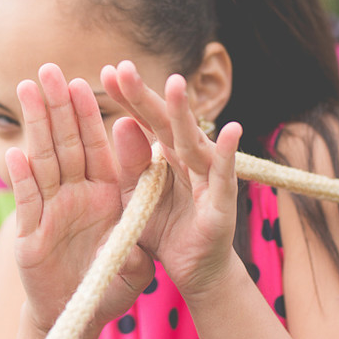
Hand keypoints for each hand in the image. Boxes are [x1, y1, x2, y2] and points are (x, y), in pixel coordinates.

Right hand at [5, 64, 155, 334]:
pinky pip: (28, 202)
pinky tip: (16, 153)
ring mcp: (51, 211)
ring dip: (35, 126)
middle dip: (58, 106)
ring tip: (27, 91)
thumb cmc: (111, 286)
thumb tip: (140, 217)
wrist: (79, 318)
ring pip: (43, 161)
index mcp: (105, 193)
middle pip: (66, 143)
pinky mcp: (31, 235)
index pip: (98, 145)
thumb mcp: (135, 263)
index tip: (87, 81)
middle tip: (49, 69)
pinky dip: (23, 179)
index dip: (91, 114)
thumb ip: (137, 238)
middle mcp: (76, 195)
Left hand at [101, 60, 244, 300]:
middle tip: (124, 67)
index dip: (127, 98)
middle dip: (144, 96)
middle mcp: (187, 157)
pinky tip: (232, 129)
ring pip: (192, 140)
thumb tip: (120, 123)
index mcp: (162, 155)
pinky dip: (228, 153)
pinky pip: (224, 175)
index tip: (106, 72)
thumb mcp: (136, 197)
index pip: (143, 120)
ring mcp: (207, 177)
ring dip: (183, 113)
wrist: (196, 271)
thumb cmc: (165, 229)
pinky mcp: (222, 203)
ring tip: (174, 84)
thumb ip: (129, 165)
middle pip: (163, 123)